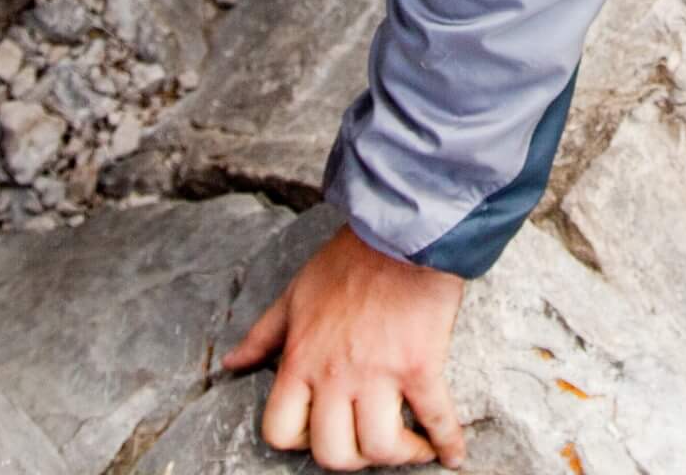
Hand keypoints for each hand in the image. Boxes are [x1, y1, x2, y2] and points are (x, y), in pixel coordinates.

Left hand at [222, 224, 466, 468]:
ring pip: (380, 447)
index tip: (320, 434)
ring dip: (397, 456)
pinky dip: (448, 443)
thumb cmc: (348, 260)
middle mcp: (336, 376)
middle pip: (334, 453)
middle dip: (351, 459)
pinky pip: (436, 418)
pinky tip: (453, 453)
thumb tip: (231, 363)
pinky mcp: (420, 366)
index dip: (299, 442)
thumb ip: (262, 335)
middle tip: (366, 444)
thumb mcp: (294, 294)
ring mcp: (379, 374)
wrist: (401, 233)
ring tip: (409, 447)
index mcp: (301, 361)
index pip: (281, 431)